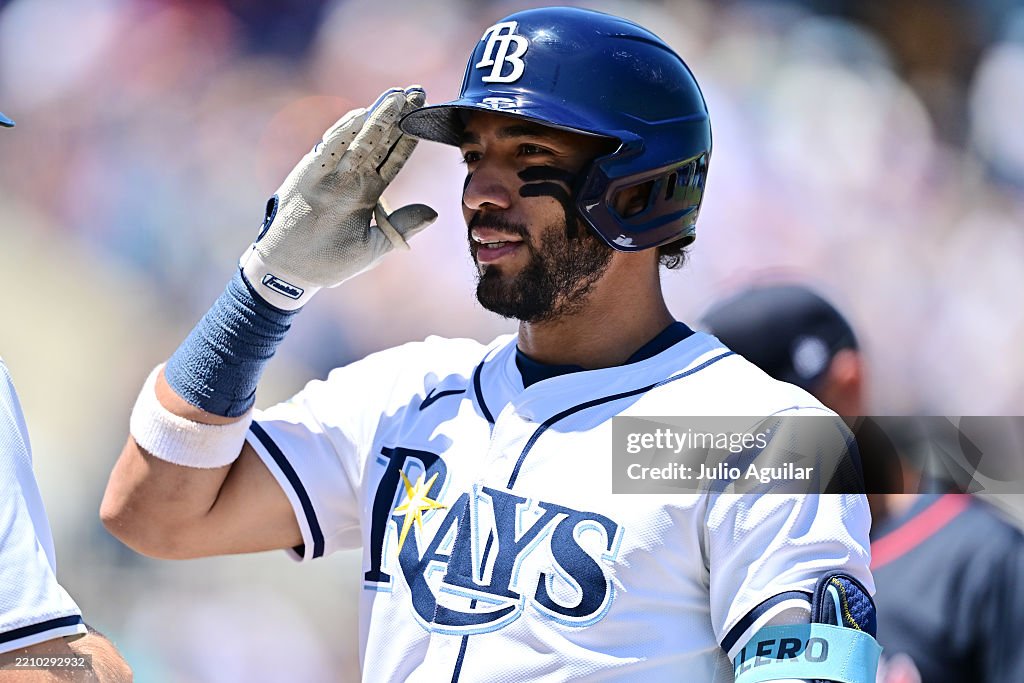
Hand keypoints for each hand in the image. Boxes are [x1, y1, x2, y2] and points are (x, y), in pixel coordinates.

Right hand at [240, 86, 435, 308]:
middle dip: (399, 116)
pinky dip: (343, 133)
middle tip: (418, 91)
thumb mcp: (374, 246)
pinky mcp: (309, 176)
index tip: (427, 115)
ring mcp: (331, 174)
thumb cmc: (331, 262)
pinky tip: (361, 115)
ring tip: (398, 95)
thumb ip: (402, 226)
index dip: (409, 137)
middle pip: (381, 140)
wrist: (293, 272)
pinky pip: (328, 150)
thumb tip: (433, 212)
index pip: (394, 157)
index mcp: (368, 191)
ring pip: (359, 139)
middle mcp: (352, 177)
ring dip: (377, 117)